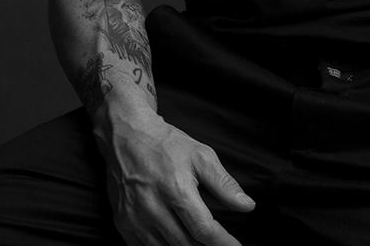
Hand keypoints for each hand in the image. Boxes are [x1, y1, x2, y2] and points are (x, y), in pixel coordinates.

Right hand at [101, 112, 254, 245]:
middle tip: (218, 244)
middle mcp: (152, 207)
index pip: (204, 230)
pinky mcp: (122, 223)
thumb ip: (224, 184)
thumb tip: (247, 206)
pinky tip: (175, 240)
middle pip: (186, 245)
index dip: (223, 243)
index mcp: (176, 189)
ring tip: (199, 243)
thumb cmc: (166, 144)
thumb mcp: (201, 156)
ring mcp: (134, 217)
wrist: (125, 136)